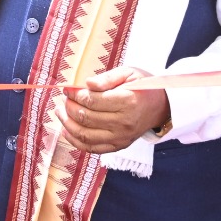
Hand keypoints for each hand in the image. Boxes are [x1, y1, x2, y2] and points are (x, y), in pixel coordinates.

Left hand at [54, 65, 168, 153]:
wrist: (160, 107)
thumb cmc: (143, 87)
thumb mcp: (128, 73)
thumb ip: (107, 78)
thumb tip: (87, 84)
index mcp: (127, 101)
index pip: (92, 101)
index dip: (74, 94)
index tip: (67, 88)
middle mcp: (123, 123)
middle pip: (86, 118)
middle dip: (69, 107)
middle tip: (64, 99)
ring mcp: (121, 137)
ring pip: (85, 135)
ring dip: (67, 124)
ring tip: (60, 113)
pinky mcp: (118, 146)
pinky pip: (92, 148)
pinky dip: (75, 141)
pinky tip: (66, 130)